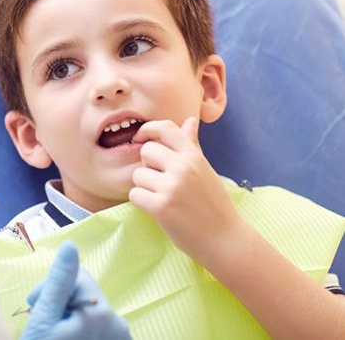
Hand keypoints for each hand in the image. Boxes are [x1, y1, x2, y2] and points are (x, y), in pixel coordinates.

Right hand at [21, 241, 130, 339]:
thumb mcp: (44, 321)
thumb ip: (58, 283)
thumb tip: (70, 245)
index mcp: (101, 311)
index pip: (76, 276)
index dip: (52, 287)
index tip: (38, 308)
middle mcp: (118, 323)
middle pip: (84, 293)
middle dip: (61, 304)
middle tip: (44, 325)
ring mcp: (121, 339)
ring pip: (90, 309)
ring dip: (70, 318)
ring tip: (55, 335)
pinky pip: (98, 326)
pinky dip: (82, 331)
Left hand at [129, 118, 242, 264]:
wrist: (225, 239)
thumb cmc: (214, 204)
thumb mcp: (205, 169)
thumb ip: (192, 145)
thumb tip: (189, 120)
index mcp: (193, 156)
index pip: (165, 128)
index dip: (148, 129)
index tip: (141, 138)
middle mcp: (183, 167)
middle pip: (146, 151)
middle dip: (147, 165)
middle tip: (159, 180)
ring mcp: (172, 186)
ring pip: (138, 175)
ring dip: (144, 187)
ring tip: (162, 197)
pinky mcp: (161, 206)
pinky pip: (135, 194)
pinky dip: (141, 202)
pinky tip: (156, 208)